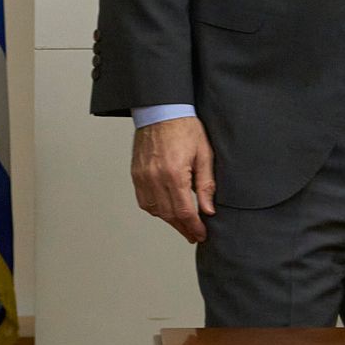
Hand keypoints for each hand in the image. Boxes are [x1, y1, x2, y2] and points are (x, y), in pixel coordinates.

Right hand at [131, 116, 215, 242]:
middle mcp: (155, 177)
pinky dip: (155, 209)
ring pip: (155, 210)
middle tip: (194, 235)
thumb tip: (208, 210)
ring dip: (169, 220)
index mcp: (174, 173)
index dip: (194, 227)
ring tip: (182, 224)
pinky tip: (165, 210)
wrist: (161, 110)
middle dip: (183, 228)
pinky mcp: (136, 174)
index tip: (201, 234)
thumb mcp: (204, 154)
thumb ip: (206, 185)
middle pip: (169, 215)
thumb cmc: (184, 127)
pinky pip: (144, 200)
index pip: (184, 211)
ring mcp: (143, 176)